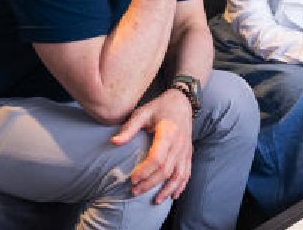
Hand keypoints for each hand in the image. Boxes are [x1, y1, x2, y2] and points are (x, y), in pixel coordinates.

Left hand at [110, 89, 193, 203]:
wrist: (182, 102)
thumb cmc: (160, 107)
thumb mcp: (142, 112)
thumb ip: (129, 128)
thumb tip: (114, 142)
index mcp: (168, 133)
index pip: (157, 158)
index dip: (145, 171)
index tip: (132, 179)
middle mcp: (179, 144)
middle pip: (166, 170)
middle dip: (150, 183)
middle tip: (134, 192)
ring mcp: (186, 150)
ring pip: (178, 175)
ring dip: (167, 190)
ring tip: (155, 201)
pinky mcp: (188, 154)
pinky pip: (187, 173)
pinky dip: (181, 186)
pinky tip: (173, 195)